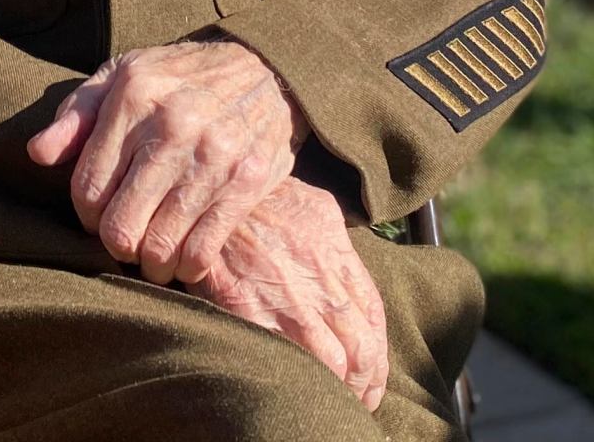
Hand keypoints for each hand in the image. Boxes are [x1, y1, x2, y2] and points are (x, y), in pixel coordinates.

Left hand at [25, 40, 304, 284]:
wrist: (267, 69)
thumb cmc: (182, 77)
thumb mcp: (125, 74)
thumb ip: (78, 114)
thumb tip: (38, 154)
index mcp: (134, 96)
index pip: (89, 187)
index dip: (87, 216)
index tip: (100, 217)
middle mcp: (172, 126)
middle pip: (121, 224)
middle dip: (117, 245)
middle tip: (126, 241)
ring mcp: (213, 156)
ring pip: (160, 245)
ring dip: (151, 264)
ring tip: (153, 256)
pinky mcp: (246, 182)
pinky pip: (203, 249)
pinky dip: (187, 267)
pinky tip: (184, 259)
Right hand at [188, 179, 390, 411]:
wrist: (216, 193)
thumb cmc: (265, 200)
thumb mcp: (316, 210)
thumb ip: (339, 243)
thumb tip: (352, 271)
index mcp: (339, 256)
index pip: (375, 319)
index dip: (378, 356)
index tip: (372, 376)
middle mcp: (322, 281)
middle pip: (361, 349)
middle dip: (364, 383)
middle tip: (358, 398)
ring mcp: (289, 300)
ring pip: (331, 363)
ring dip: (336, 388)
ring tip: (330, 400)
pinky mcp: (252, 313)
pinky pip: (286, 358)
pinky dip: (297, 379)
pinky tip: (295, 388)